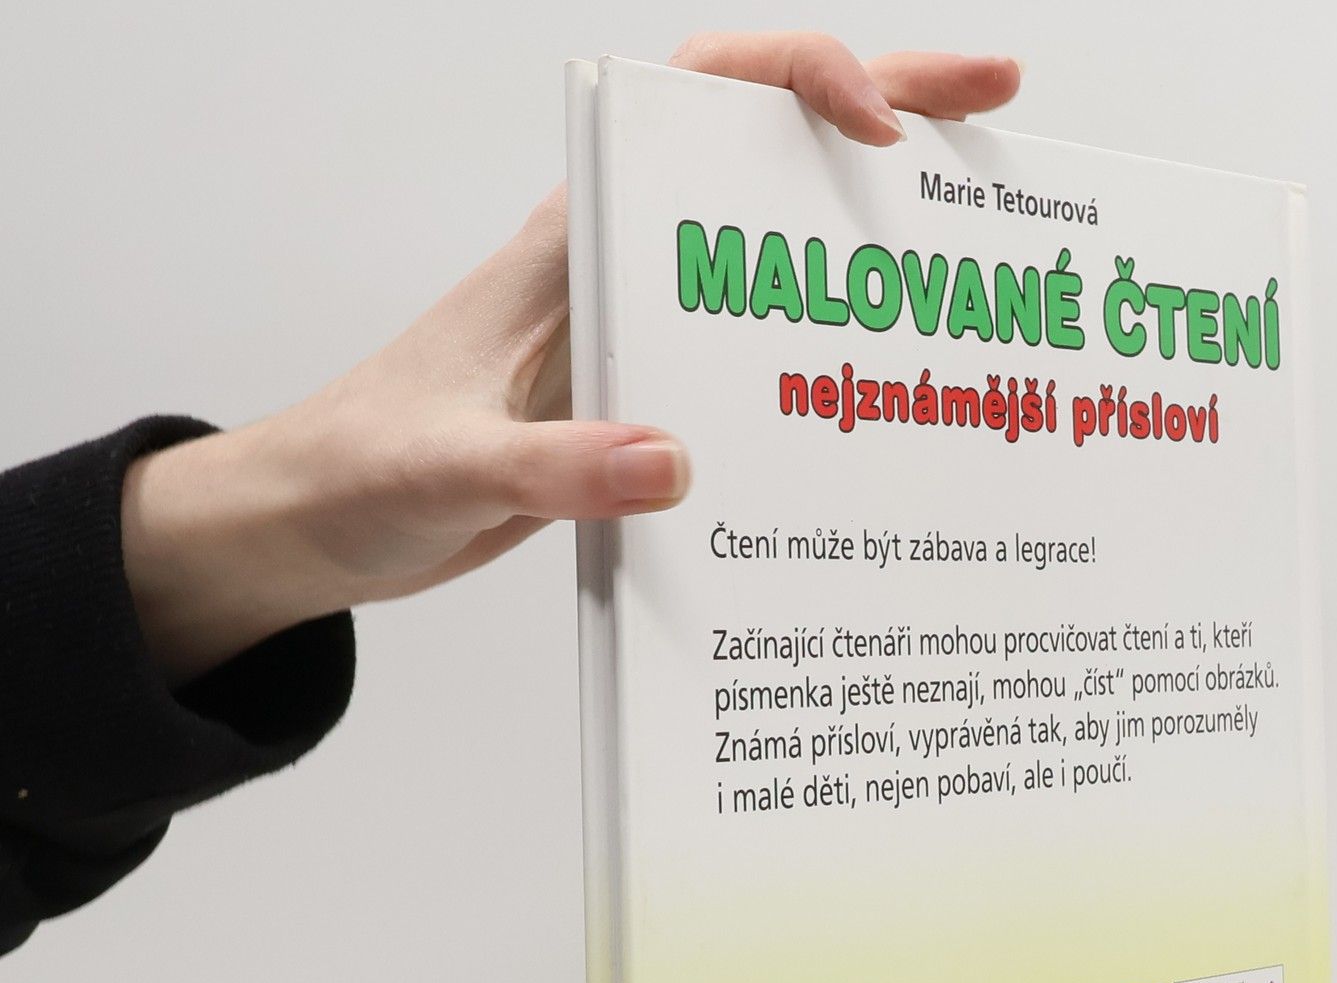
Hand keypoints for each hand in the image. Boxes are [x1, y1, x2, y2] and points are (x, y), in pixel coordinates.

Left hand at [122, 33, 1020, 684]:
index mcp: (575, 235)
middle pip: (771, 150)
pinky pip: (758, 353)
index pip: (701, 99)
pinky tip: (892, 388)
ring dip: (876, 236)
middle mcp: (623, 261)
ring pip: (779, 250)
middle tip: (996, 106)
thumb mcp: (449, 468)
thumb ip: (553, 469)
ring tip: (980, 242)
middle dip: (890, 113)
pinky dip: (831, 353)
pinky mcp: (646, 397)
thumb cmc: (359, 467)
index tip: (882, 135)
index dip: (802, 86)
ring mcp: (643, 327)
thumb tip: (673, 464)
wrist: (320, 522)